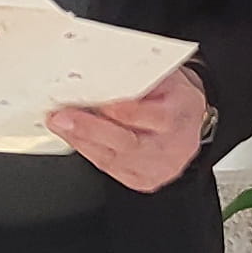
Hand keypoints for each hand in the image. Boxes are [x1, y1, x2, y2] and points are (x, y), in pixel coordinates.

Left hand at [46, 65, 206, 192]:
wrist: (191, 124)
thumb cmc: (175, 98)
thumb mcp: (166, 78)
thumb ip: (139, 77)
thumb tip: (102, 71)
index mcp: (178, 116)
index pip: (145, 115)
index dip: (114, 109)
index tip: (90, 99)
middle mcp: (169, 147)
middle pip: (126, 143)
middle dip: (89, 129)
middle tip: (61, 117)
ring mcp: (156, 168)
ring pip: (112, 159)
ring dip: (81, 141)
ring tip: (60, 125)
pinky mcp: (142, 181)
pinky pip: (109, 169)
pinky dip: (89, 152)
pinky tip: (75, 138)